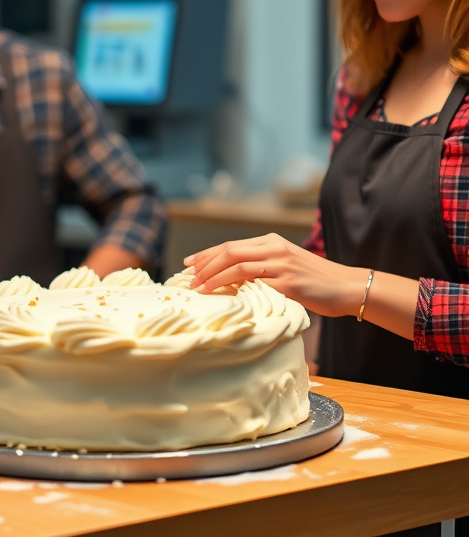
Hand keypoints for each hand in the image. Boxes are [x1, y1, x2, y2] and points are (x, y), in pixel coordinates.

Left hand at [184, 233, 366, 317]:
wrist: (348, 287)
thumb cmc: (315, 281)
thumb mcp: (285, 266)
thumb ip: (262, 267)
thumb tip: (230, 279)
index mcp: (271, 242)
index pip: (230, 245)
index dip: (206, 254)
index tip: (189, 264)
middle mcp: (274, 249)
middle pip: (229, 251)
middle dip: (204, 264)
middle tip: (188, 278)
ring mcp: (281, 264)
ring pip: (237, 264)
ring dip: (213, 277)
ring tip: (198, 288)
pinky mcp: (288, 282)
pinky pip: (254, 281)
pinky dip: (234, 286)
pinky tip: (223, 295)